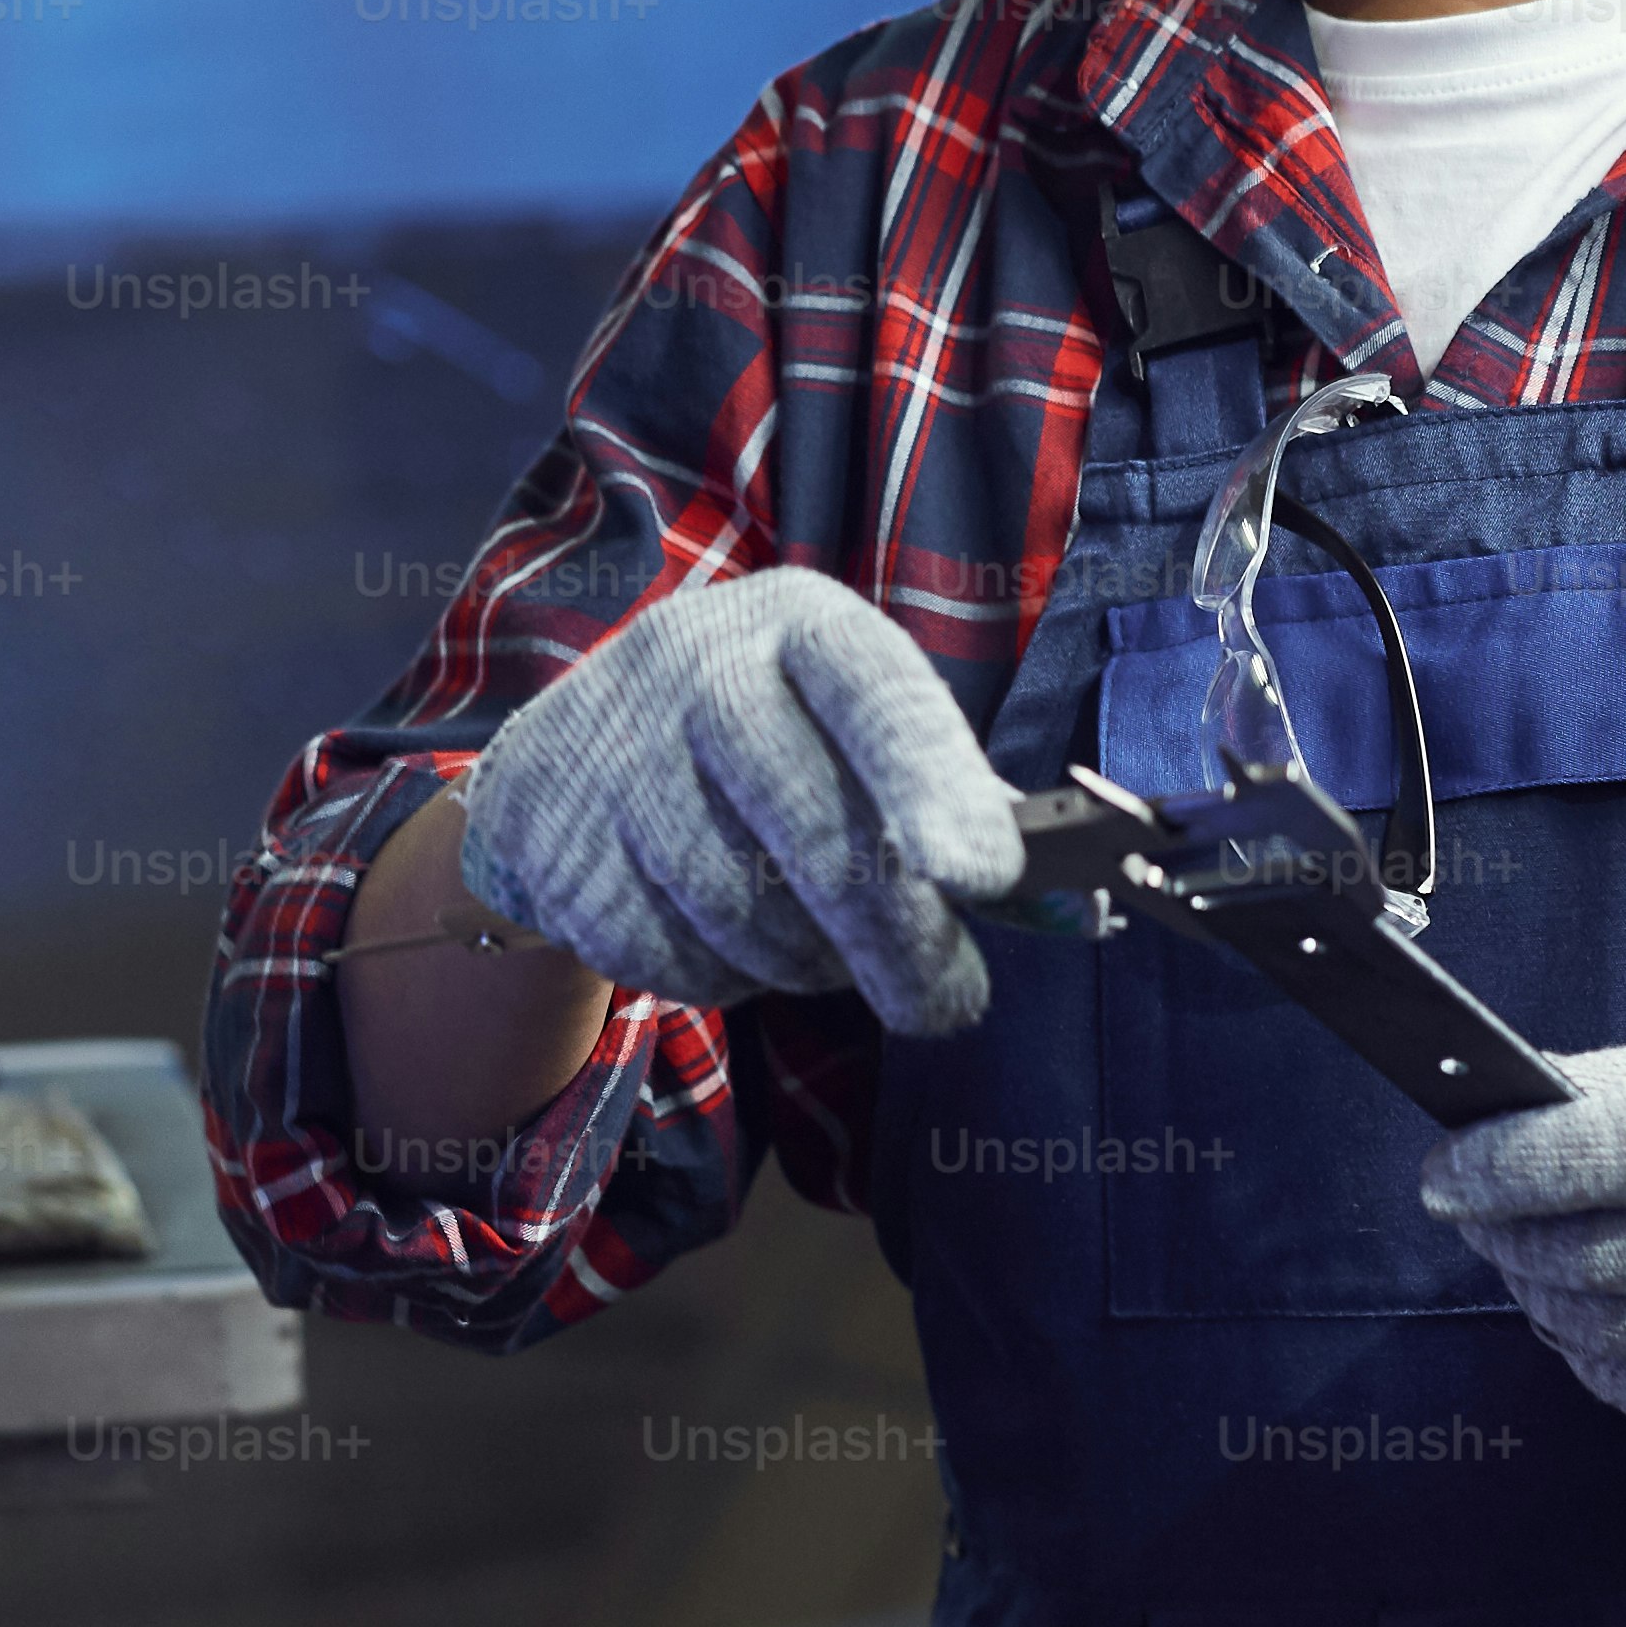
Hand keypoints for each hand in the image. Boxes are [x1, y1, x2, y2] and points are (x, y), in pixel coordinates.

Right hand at [456, 570, 1027, 1034]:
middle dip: (893, 935)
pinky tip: (734, 940)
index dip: (929, 781)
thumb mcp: (852, 726)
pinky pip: (675, 956)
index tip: (986, 875)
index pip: (872, 691)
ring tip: (825, 949)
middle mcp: (693, 668)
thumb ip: (952, 802)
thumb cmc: (765, 745)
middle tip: (947, 1003)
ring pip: (742, 910)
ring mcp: (614, 756)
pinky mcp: (561, 851)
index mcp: (795, 623)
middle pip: (808, 826)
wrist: (564, 760)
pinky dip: (728, 978)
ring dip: (808, 961)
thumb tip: (1064, 906)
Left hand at [1415, 1024, 1625, 1459]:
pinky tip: (1593, 1319)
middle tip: (1477, 1212)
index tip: (1445, 1173)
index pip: (1612, 1146)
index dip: (1510, 1163)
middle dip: (1509, 1237)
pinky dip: (1600, 1361)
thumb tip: (1498, 1111)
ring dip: (1544, 1300)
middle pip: (1594, 1257)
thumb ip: (1625, 1086)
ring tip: (1534, 1261)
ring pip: (1609, 1338)